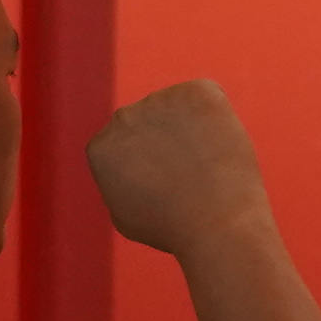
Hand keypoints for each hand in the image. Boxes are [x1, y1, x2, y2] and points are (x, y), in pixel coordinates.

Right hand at [87, 81, 269, 256]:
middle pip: (152, 122)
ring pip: (180, 108)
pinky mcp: (195, 92)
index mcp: (101, 147)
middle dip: (171, 140)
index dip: (154, 164)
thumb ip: (119, 182)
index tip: (169, 186)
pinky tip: (220, 146)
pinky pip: (208, 97)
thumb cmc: (173, 228)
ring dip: (194, 128)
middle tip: (192, 174)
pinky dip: (218, 117)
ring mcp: (158, 100)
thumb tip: (126, 167)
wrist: (215, 223)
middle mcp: (123, 117)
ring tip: (208, 164)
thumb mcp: (125, 213)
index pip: (128, 144)